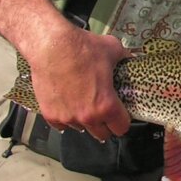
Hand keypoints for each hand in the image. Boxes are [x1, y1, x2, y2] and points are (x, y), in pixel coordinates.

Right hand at [25, 26, 131, 140]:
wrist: (50, 45)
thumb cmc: (82, 48)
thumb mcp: (113, 49)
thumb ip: (124, 58)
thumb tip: (130, 58)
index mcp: (106, 105)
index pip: (121, 128)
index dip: (123, 120)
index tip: (121, 114)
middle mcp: (87, 117)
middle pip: (102, 134)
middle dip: (105, 124)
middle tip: (103, 110)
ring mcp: (67, 118)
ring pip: (81, 128)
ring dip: (84, 120)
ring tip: (83, 103)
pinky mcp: (50, 114)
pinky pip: (61, 125)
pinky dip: (65, 117)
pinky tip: (67, 104)